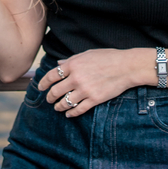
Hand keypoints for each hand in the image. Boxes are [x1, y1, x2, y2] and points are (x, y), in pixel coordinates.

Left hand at [37, 49, 151, 117]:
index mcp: (73, 64)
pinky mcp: (94, 99)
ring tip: (57, 107)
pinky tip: (69, 114)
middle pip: (55, 91)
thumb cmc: (108, 57)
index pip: (51, 76)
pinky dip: (71, 113)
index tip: (41, 88)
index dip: (43, 83)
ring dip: (58, 107)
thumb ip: (71, 60)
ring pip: (65, 103)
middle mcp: (76, 78)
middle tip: (49, 99)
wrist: (126, 67)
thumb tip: (58, 64)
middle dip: (49, 97)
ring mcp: (85, 90)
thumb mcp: (87, 54)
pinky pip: (78, 110)